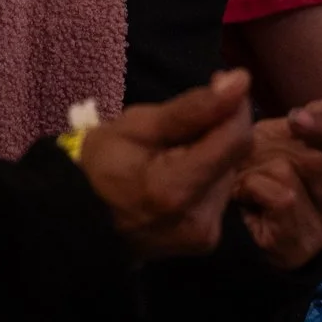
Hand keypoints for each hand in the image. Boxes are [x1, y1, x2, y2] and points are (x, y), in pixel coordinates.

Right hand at [76, 70, 255, 260]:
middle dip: (215, 130)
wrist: (80, 217)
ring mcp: (203, 236)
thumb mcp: (138, 125)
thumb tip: (241, 81)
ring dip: (211, 153)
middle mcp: (197, 220)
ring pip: (228, 172)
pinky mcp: (206, 240)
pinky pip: (218, 192)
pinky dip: (204, 175)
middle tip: (178, 123)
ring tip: (171, 151)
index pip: (234, 140)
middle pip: (232, 156)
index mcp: (174, 189)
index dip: (235, 106)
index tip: (221, 80)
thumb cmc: (101, 163)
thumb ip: (193, 107)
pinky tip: (176, 173)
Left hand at [234, 82, 321, 268]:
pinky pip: (281, 198)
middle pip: (316, 158)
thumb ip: (321, 116)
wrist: (226, 229)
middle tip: (250, 153)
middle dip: (274, 149)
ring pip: (294, 174)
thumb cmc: (259, 175)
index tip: (301, 113)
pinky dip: (254, 190)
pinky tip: (243, 199)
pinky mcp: (299, 249)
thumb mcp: (287, 139)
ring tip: (244, 180)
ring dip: (257, 168)